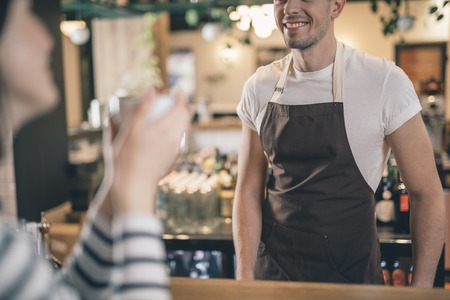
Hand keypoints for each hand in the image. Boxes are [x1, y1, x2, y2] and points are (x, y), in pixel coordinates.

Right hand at [109, 88, 190, 214]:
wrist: (133, 185)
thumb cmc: (126, 157)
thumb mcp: (130, 130)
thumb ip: (141, 109)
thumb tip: (150, 91)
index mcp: (163, 128)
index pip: (180, 107)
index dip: (180, 96)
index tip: (175, 91)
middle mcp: (172, 137)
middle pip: (186, 116)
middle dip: (183, 105)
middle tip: (175, 100)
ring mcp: (174, 148)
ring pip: (183, 127)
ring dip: (181, 117)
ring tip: (171, 113)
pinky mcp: (172, 157)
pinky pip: (179, 138)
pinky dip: (176, 129)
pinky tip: (167, 130)